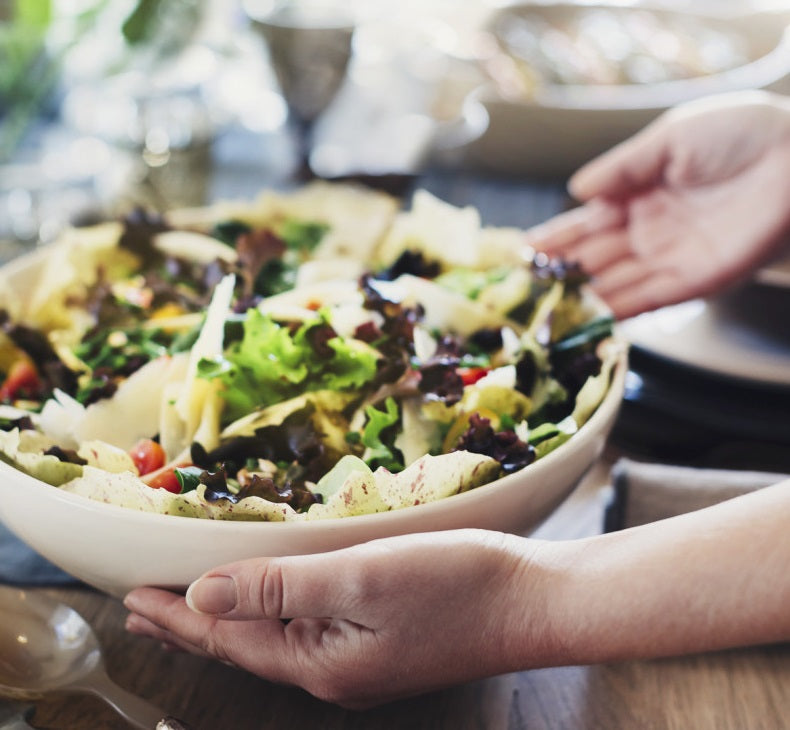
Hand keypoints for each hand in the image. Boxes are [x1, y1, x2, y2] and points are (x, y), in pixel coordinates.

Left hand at [123, 529, 546, 708]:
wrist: (530, 600)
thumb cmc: (454, 584)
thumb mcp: (359, 577)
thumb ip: (279, 588)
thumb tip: (203, 596)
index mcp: (319, 660)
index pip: (226, 640)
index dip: (176, 618)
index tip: (133, 599)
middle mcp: (332, 669)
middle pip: (242, 646)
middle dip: (190, 627)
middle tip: (144, 609)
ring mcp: (358, 659)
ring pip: (271, 638)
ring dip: (226, 619)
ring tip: (192, 608)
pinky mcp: (380, 639)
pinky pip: (303, 627)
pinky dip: (268, 611)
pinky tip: (269, 601)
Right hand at [526, 91, 789, 318]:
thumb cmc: (741, 135)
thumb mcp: (670, 139)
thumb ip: (621, 168)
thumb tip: (575, 191)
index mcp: (638, 195)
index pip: (586, 223)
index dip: (555, 237)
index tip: (523, 250)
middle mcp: (648, 231)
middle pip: (593, 258)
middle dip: (559, 273)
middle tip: (522, 289)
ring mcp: (668, 259)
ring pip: (614, 284)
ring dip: (581, 298)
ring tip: (544, 311)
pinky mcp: (694, 282)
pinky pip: (647, 301)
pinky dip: (618, 312)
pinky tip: (587, 320)